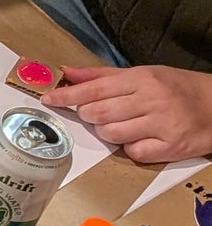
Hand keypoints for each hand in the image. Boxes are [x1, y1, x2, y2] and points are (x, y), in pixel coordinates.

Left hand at [40, 65, 211, 166]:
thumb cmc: (176, 88)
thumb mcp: (143, 73)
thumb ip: (103, 76)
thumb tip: (67, 72)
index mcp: (142, 79)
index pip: (94, 89)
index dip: (68, 96)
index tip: (49, 99)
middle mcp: (151, 100)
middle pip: (98, 113)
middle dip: (90, 116)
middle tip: (97, 114)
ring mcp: (161, 125)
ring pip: (111, 134)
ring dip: (108, 133)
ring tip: (123, 125)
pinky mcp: (169, 147)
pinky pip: (133, 153)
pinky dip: (130, 148)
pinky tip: (140, 138)